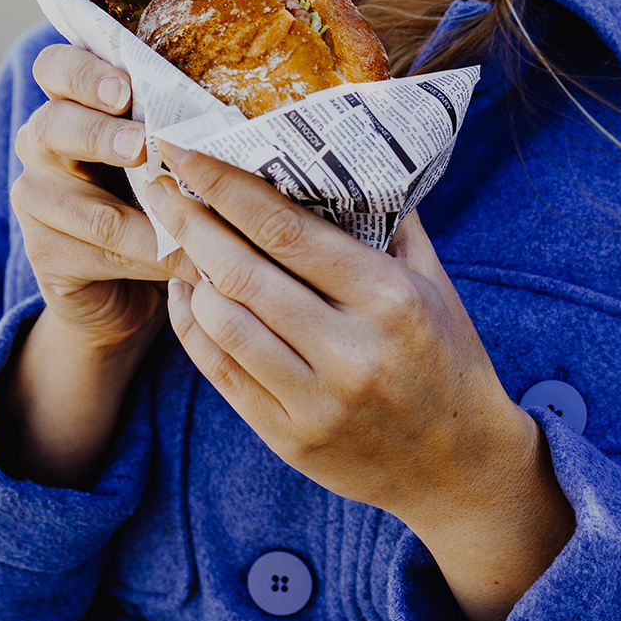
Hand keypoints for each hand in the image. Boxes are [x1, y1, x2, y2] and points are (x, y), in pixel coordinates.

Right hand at [0, 45, 189, 486]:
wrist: (118, 287)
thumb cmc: (154, 201)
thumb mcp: (164, 158)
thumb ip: (179, 129)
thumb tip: (255, 107)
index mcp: (69, 103)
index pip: (55, 68)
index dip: (83, 73)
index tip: (124, 88)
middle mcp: (40, 144)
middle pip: (53, 124)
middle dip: (100, 134)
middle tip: (141, 145)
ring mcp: (35, 200)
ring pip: (86, 205)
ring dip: (148, 217)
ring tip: (191, 222)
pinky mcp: (43, 252)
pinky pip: (99, 253)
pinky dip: (152, 258)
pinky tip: (191, 263)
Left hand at [147, 143, 573, 620]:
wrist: (464, 471)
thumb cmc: (446, 359)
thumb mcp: (432, 285)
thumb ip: (388, 223)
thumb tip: (337, 156)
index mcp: (388, 300)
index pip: (285, 229)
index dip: (224, 185)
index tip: (185, 149)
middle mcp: (351, 351)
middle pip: (241, 273)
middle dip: (189, 222)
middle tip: (157, 184)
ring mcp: (316, 401)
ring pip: (221, 323)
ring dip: (187, 275)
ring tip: (176, 239)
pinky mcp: (289, 437)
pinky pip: (219, 371)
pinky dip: (192, 326)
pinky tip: (187, 295)